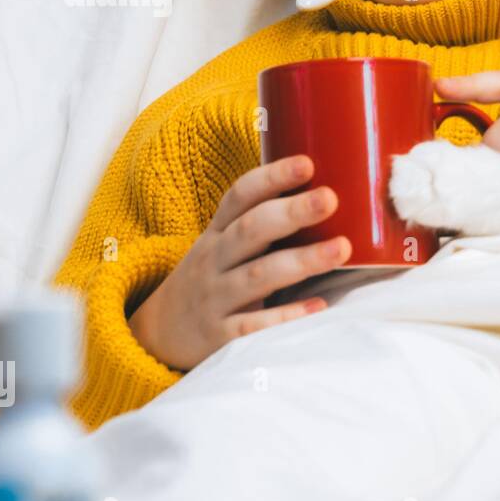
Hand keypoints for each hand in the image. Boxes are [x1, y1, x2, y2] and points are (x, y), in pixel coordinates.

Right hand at [128, 154, 349, 370]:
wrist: (157, 335)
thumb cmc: (212, 279)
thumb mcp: (224, 245)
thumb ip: (265, 224)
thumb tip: (331, 195)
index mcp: (218, 232)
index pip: (240, 196)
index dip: (271, 178)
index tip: (307, 162)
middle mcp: (213, 261)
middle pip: (250, 231)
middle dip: (291, 213)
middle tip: (330, 198)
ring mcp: (214, 299)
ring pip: (257, 276)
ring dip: (301, 261)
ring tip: (342, 249)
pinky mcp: (219, 338)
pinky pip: (252, 325)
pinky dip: (285, 316)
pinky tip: (318, 305)